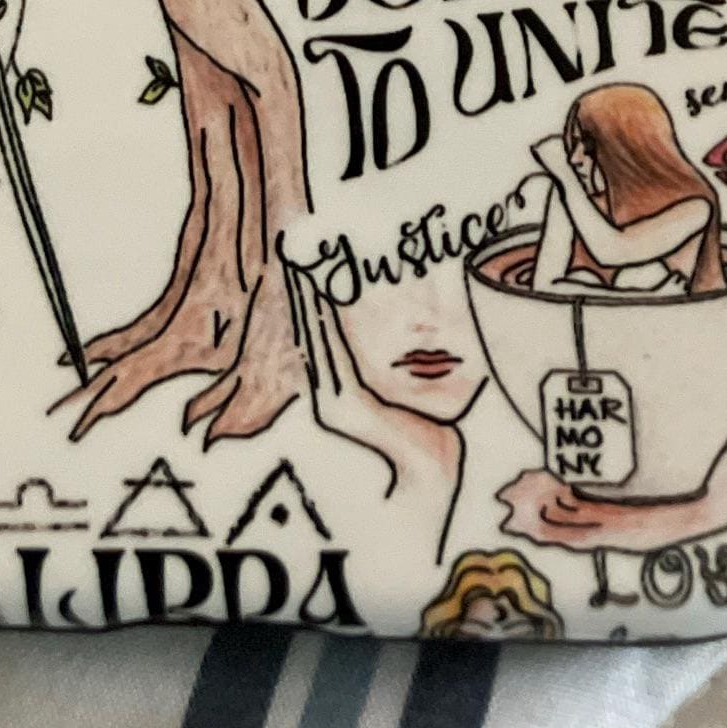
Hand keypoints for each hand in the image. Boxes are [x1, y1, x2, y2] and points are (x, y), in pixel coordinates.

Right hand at [285, 259, 462, 502]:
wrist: (431, 482)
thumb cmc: (432, 441)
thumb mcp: (418, 393)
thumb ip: (413, 367)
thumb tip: (432, 329)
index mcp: (342, 391)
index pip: (322, 334)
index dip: (310, 296)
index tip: (305, 258)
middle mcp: (330, 393)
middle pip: (311, 329)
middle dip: (302, 287)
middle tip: (294, 244)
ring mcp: (333, 399)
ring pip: (314, 336)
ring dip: (305, 297)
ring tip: (299, 259)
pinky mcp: (344, 403)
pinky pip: (328, 352)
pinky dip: (319, 321)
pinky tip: (316, 294)